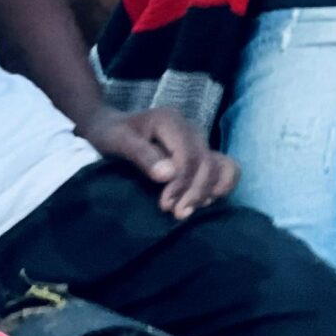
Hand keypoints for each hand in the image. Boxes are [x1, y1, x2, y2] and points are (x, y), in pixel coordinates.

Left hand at [84, 106, 238, 218]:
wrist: (110, 128)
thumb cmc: (111, 135)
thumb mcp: (118, 141)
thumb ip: (142, 156)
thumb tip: (168, 175)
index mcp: (171, 121)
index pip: (189, 155)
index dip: (182, 183)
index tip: (165, 205)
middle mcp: (190, 129)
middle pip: (207, 162)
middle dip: (195, 192)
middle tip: (176, 215)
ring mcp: (198, 141)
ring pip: (221, 166)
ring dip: (209, 192)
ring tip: (187, 210)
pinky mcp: (201, 155)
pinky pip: (225, 168)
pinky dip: (219, 187)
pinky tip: (201, 203)